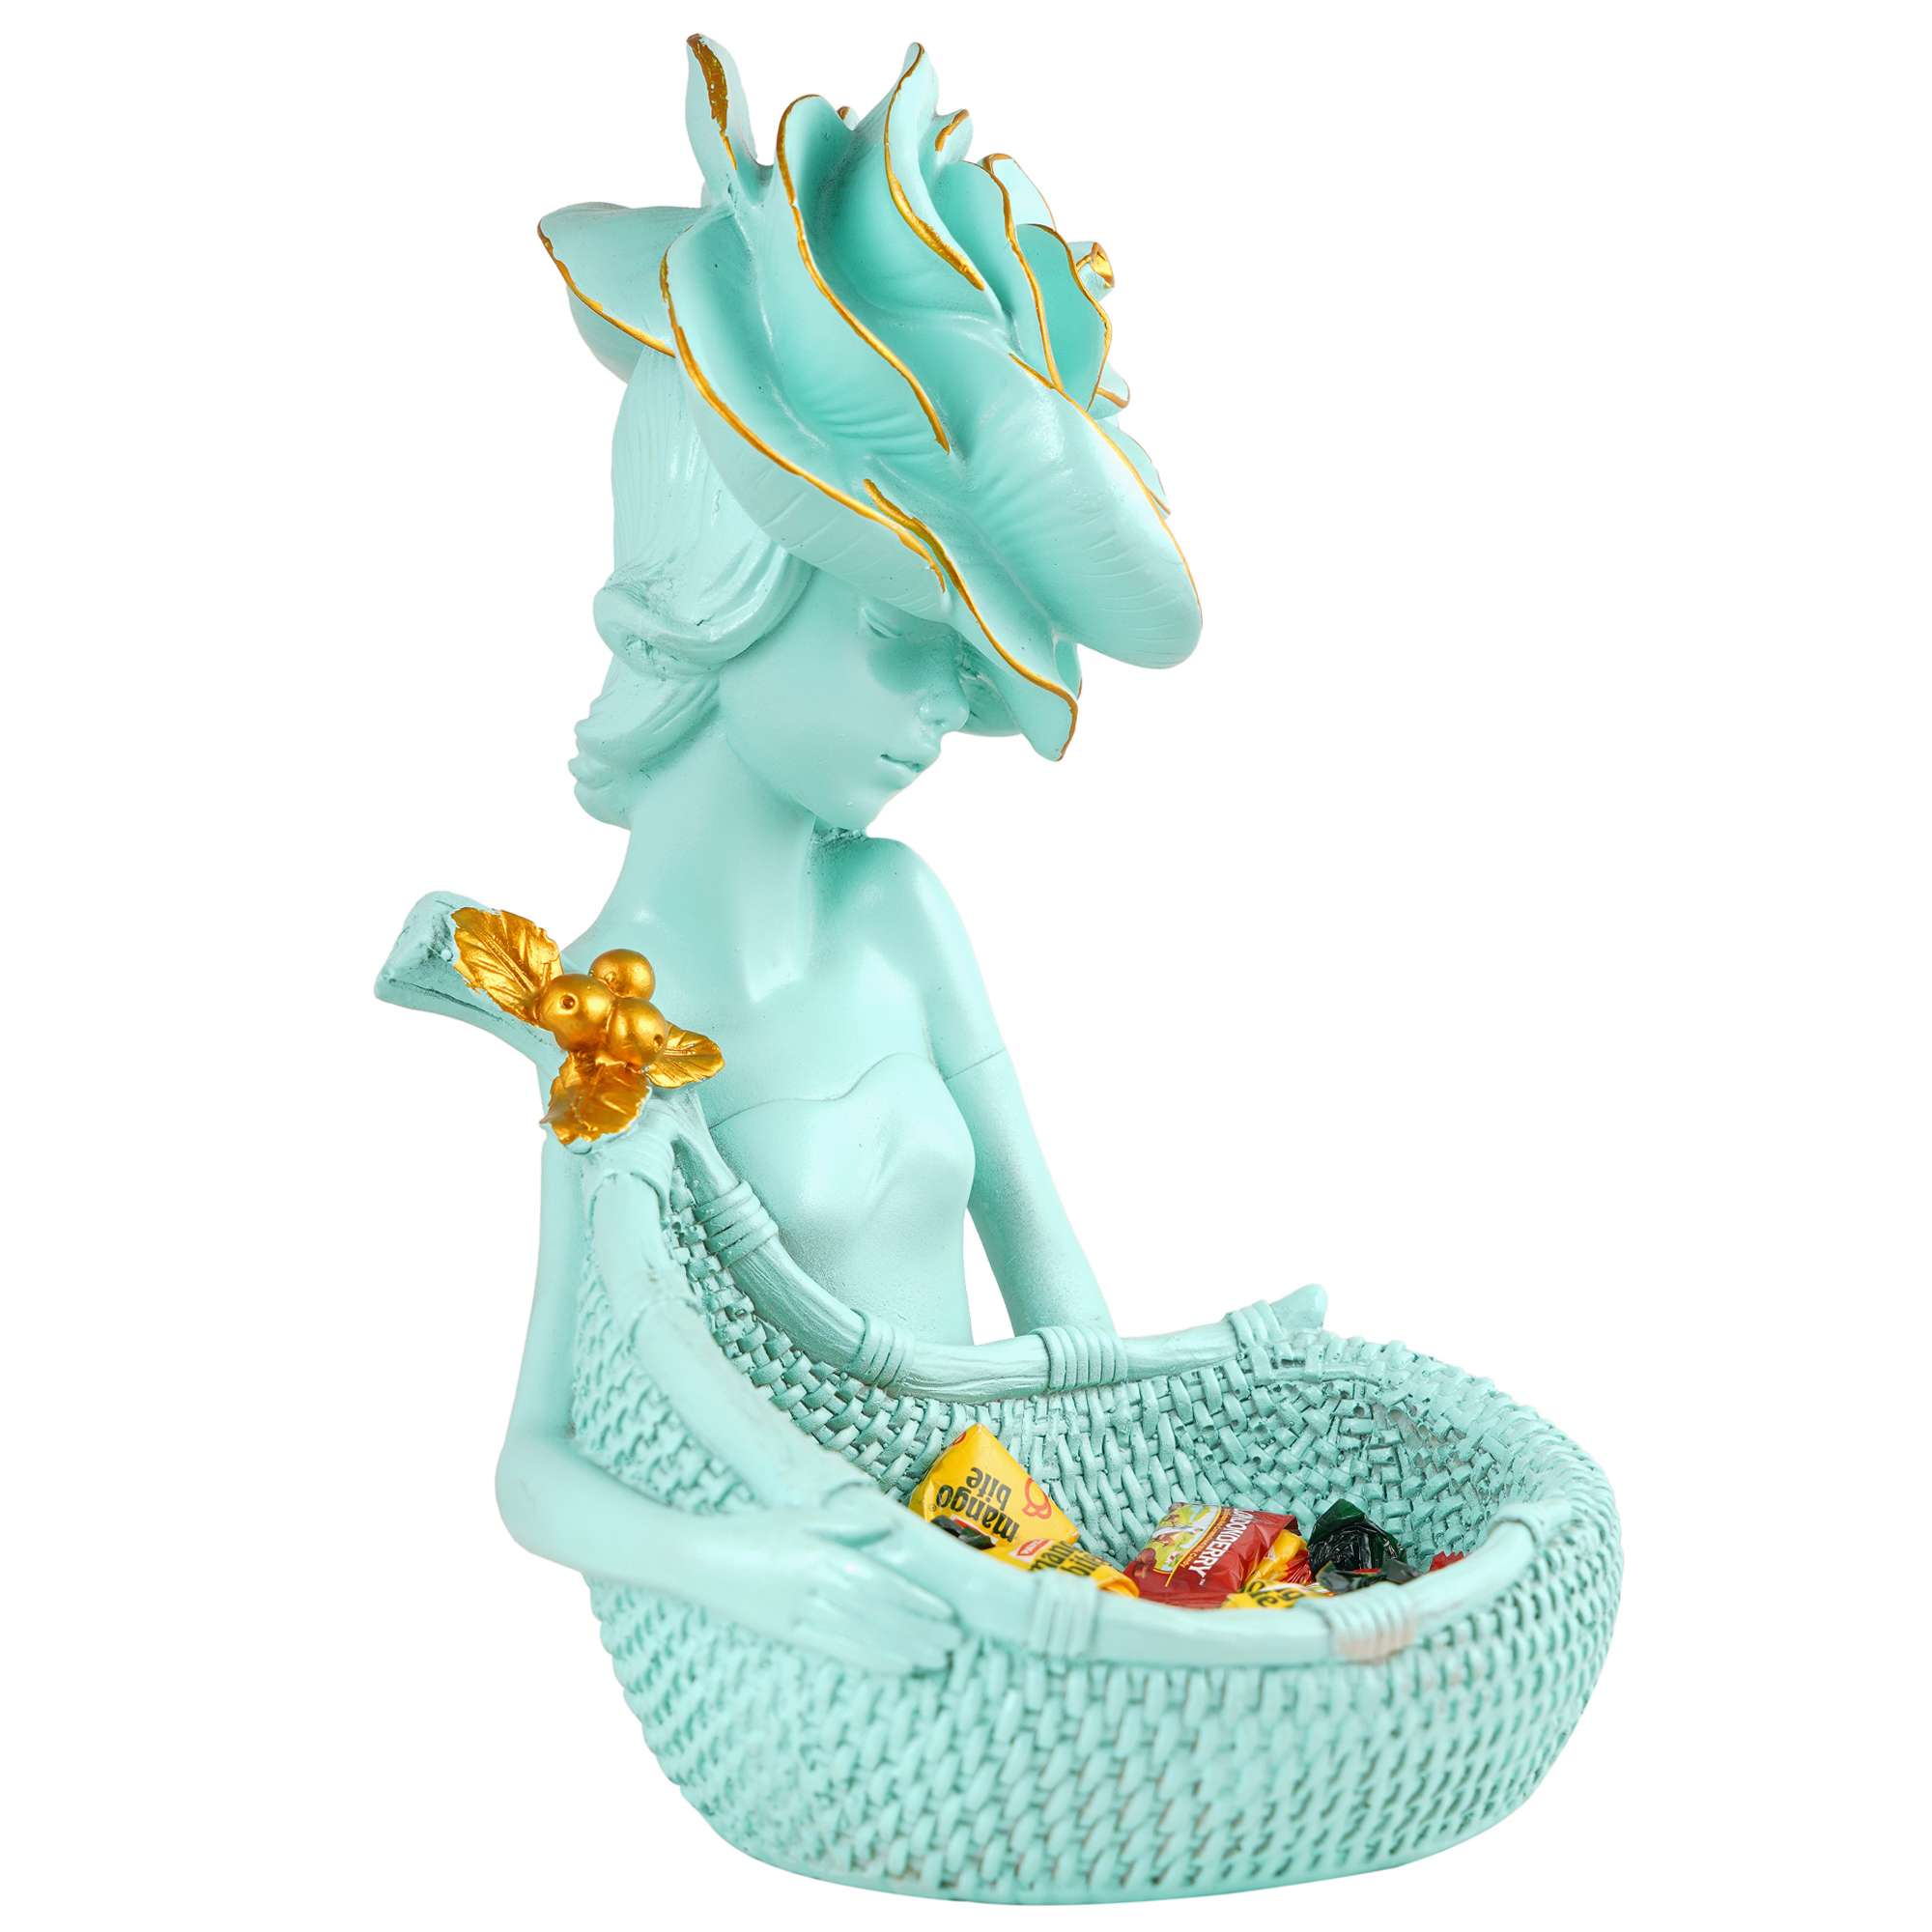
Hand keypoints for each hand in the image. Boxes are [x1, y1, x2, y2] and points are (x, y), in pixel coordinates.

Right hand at [730, 1483, 958, 1676]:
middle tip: (954, 1645)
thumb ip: (847, 1525)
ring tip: (936, 1661)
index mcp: (820, 1555)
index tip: (947, 1615)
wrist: (698, 1558)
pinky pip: (835, 1650)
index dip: (915, 1602)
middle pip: (876, 1614)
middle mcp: (813, 1587)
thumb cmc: (753, 1531)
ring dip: (901, 1650)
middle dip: (918, 1631)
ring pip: (860, 1637)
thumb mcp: (800, 1518)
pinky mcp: (787, 1634)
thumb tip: (890, 1526)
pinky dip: (869, 1661)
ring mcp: (799, 1614)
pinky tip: (896, 1668)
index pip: (879, 1583)